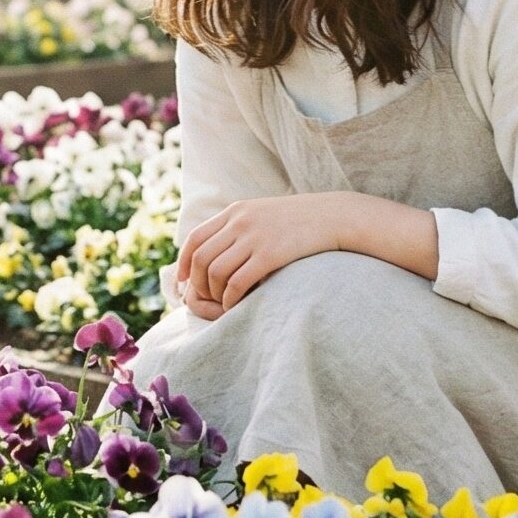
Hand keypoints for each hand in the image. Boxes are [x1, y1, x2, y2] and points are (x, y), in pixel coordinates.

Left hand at [175, 193, 356, 319]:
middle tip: (205, 298)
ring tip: (223, 303)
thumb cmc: (299, 221)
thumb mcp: (264, 213)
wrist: (334, 216)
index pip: (195, 239)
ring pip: (215, 272)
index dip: (183, 263)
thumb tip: (218, 247)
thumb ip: (240, 226)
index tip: (184, 282)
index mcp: (235, 212)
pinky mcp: (270, 254)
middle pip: (201, 259)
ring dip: (214, 293)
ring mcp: (254, 238)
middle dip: (198, 283)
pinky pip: (238, 282)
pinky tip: (236, 306)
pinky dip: (231, 299)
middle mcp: (240, 222)